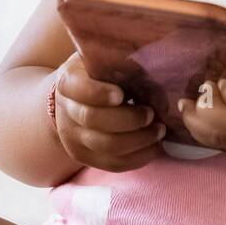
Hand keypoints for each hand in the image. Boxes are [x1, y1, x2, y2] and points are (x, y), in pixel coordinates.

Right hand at [52, 52, 164, 172]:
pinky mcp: (85, 157)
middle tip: (152, 114)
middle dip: (128, 119)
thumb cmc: (99, 74)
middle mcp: (66, 110)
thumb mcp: (102, 60)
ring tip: (159, 130)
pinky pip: (113, 164)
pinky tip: (154, 146)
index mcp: (68, 81)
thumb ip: (118, 61)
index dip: (99, 93)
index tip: (121, 94)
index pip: (78, 89)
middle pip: (93, 120)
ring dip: (139, 140)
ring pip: (106, 146)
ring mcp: (74, 138)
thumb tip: (154, 65)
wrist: (74, 100)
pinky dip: (139, 157)